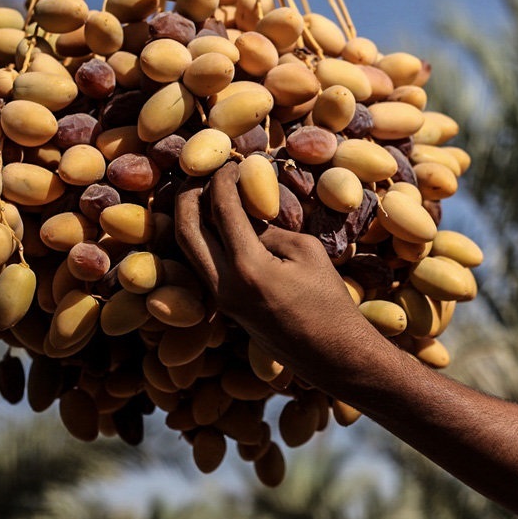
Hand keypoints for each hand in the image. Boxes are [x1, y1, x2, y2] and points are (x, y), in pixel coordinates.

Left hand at [175, 162, 376, 385]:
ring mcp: (220, 300)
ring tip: (204, 195)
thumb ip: (270, 229)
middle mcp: (224, 285)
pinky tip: (217, 227)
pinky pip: (201, 266)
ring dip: (190, 218)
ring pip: (188, 251)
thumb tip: (247, 215)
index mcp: (248, 268)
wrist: (332, 355)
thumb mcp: (307, 252)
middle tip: (203, 174)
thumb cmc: (329, 302)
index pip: (222, 209)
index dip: (223, 179)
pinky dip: (202, 241)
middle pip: (186, 229)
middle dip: (189, 195)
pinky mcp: (224, 309)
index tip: (231, 163)